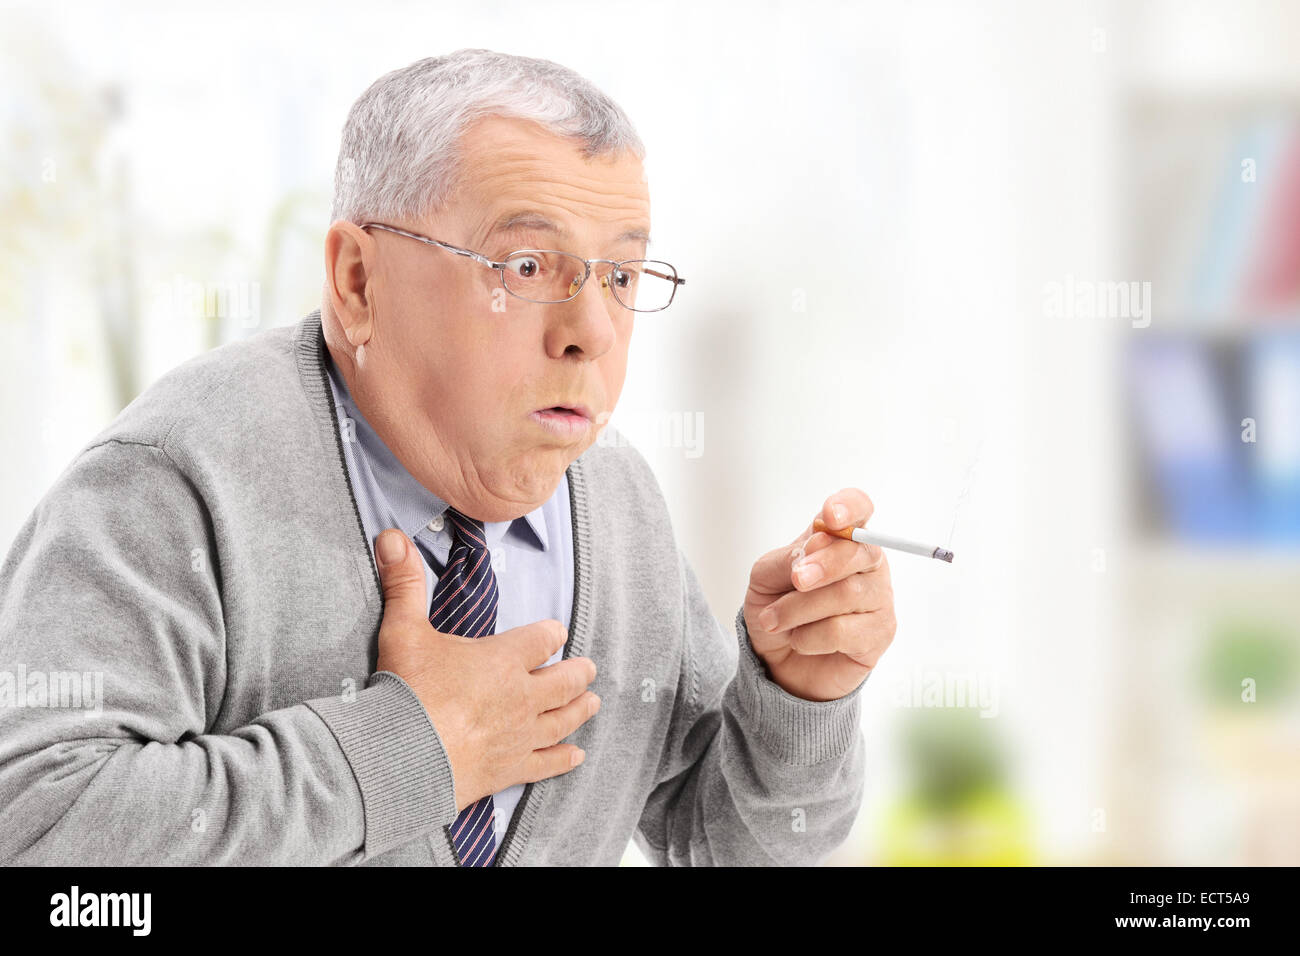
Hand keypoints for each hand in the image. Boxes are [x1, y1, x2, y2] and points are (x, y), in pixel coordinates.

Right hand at [371, 528, 599, 810]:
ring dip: (580, 708)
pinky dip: (564, 758)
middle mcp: (521, 695)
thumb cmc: (406, 693)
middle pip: (565, 680)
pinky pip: (548, 763)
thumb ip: (404, 583)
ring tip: (592, 702)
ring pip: (564, 718)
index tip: (557, 632)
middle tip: (588, 668)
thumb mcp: (403, 630)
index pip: (542, 638)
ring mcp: (520, 734)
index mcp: (502, 659)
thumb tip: (392, 537)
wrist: (402, 758)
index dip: (552, 633)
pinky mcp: (511, 768)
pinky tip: (576, 755)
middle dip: (578, 672)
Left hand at [743, 489, 896, 701]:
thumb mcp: (766, 577)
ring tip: (773, 620)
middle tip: (795, 580)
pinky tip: (799, 640)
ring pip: (847, 594)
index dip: (849, 507)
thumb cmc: (777, 608)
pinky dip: (810, 636)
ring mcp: (879, 598)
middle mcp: (868, 563)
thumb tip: (814, 548)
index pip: (859, 508)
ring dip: (799, 609)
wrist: (777, 660)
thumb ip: (787, 558)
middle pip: (860, 551)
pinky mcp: (880, 633)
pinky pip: (844, 630)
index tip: (830, 518)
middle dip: (823, 565)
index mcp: (841, 539)